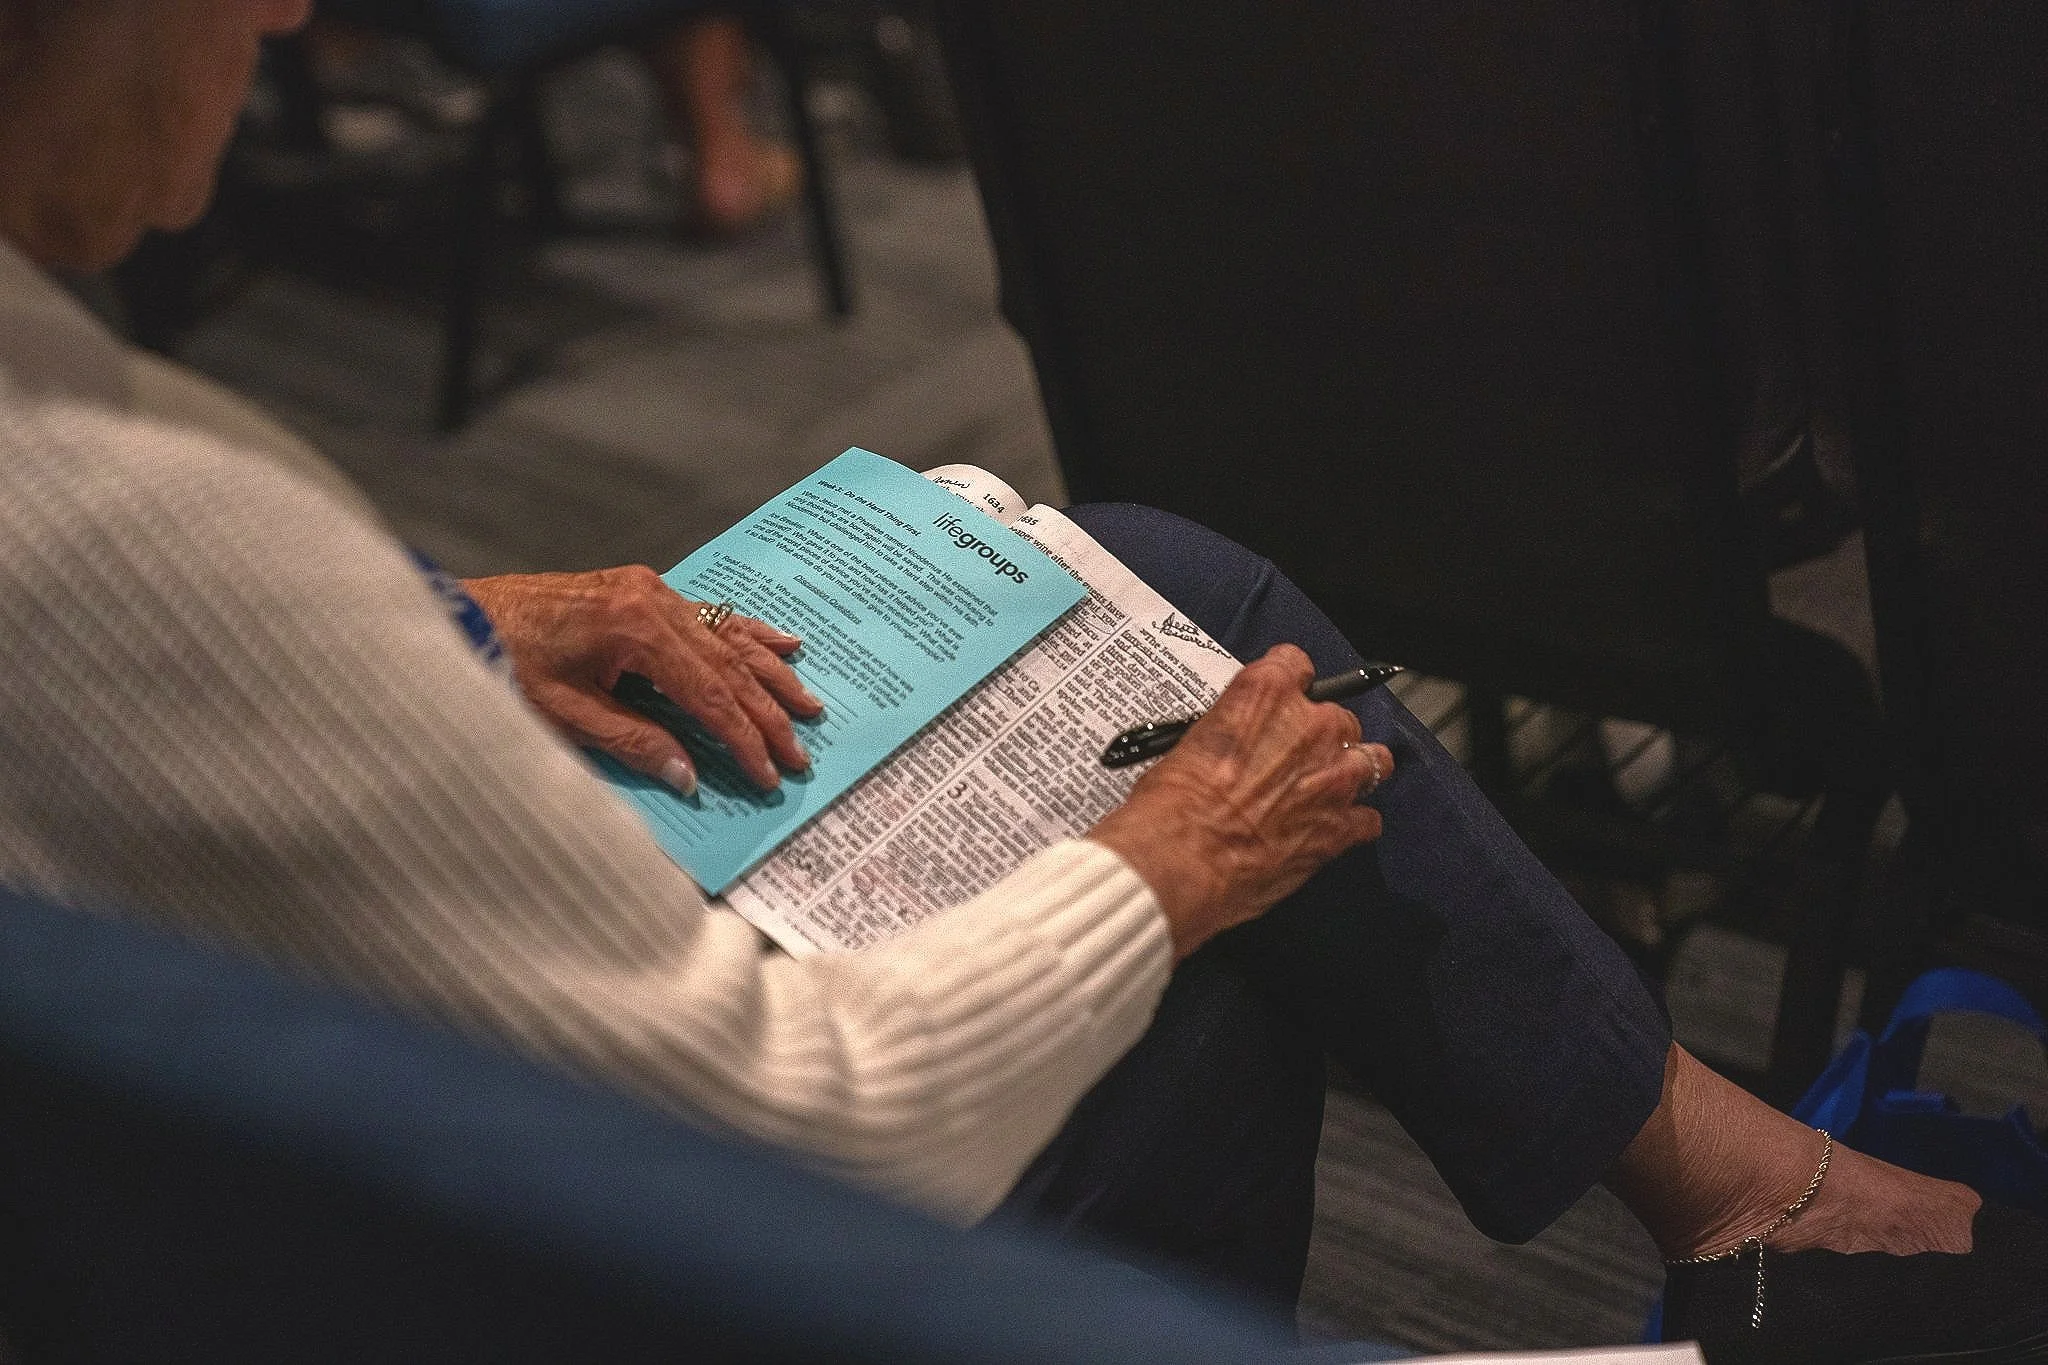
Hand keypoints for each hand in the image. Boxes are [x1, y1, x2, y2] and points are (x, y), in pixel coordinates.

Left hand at [461, 568, 821, 793]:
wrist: (462, 613)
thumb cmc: (503, 662)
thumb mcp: (564, 716)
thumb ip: (633, 742)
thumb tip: (688, 775)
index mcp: (635, 630)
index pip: (708, 695)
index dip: (743, 739)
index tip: (769, 773)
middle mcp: (653, 601)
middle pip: (727, 667)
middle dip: (766, 714)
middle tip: (799, 753)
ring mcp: (650, 591)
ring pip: (727, 638)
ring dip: (769, 674)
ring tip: (807, 705)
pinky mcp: (641, 590)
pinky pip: (709, 614)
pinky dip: (747, 633)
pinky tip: (782, 642)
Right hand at [1089, 645, 1391, 959]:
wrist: (1180, 862)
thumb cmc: (1170, 806)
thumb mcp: (1189, 743)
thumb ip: (1230, 733)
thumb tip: (1233, 746)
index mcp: (1266, 694)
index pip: (1294, 664)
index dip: (1287, 685)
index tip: (1281, 700)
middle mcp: (1310, 727)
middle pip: (1338, 718)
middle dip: (1320, 738)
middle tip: (1293, 761)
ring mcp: (1333, 777)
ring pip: (1373, 760)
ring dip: (1350, 772)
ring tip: (1325, 791)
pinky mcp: (1340, 828)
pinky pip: (1368, 819)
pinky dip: (1352, 825)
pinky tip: (1329, 832)